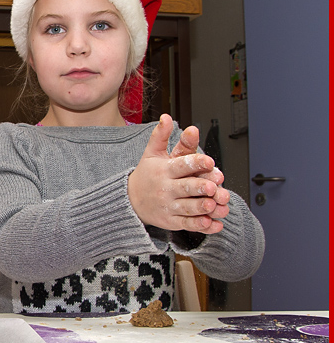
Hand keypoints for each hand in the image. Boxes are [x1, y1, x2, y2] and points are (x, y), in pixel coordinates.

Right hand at [128, 115, 229, 232]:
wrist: (129, 201)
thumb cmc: (147, 175)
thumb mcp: (152, 154)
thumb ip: (161, 136)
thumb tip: (167, 117)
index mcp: (164, 171)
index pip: (181, 165)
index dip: (196, 162)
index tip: (209, 161)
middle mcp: (166, 189)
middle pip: (185, 188)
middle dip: (199, 187)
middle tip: (213, 186)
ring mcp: (168, 206)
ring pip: (187, 208)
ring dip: (201, 207)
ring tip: (213, 205)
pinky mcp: (171, 221)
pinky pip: (187, 224)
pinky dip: (200, 225)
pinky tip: (212, 224)